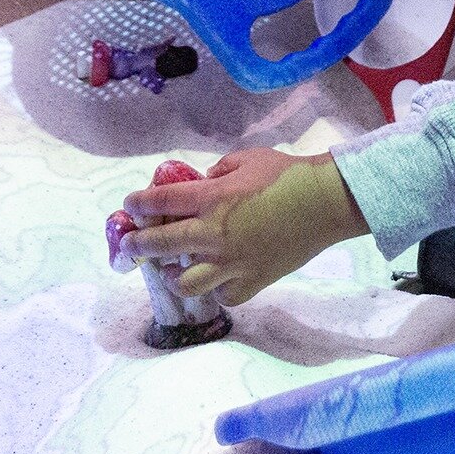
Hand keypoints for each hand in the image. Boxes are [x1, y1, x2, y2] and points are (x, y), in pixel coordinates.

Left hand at [120, 149, 369, 304]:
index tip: (130, 206)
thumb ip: (218, 170)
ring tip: (171, 272)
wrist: (324, 202)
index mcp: (211, 198)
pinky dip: (218, 289)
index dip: (139, 204)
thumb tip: (204, 181)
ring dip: (173, 276)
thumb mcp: (246, 158)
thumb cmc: (286, 174)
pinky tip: (218, 280)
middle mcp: (214, 233)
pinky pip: (224, 295)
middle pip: (161, 244)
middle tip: (131, 245)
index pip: (160, 202)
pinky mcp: (252, 280)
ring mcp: (232, 262)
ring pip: (186, 283)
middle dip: (138, 244)